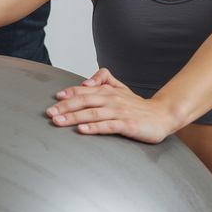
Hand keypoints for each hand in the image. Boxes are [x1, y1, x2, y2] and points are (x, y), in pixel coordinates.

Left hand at [46, 68, 176, 143]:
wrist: (162, 115)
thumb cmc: (138, 106)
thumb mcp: (120, 89)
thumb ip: (104, 80)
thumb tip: (85, 81)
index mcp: (108, 90)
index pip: (84, 90)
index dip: (69, 94)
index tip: (55, 99)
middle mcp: (112, 99)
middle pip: (84, 101)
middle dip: (65, 107)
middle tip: (49, 113)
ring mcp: (119, 112)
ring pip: (92, 113)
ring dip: (74, 117)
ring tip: (59, 121)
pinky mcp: (127, 124)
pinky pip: (107, 126)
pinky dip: (94, 128)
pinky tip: (83, 130)